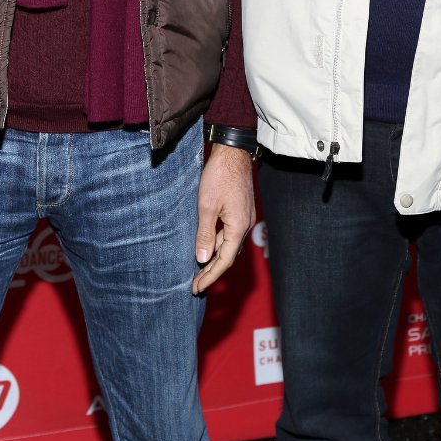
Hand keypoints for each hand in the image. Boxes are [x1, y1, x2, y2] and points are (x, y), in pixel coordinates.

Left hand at [192, 142, 255, 293]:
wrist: (233, 152)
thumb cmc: (220, 177)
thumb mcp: (207, 206)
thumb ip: (205, 234)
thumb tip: (202, 258)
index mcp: (238, 227)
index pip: (224, 260)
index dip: (210, 276)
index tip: (197, 287)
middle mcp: (244, 225)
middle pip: (228, 255)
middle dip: (212, 271)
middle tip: (196, 284)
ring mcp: (244, 217)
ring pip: (228, 245)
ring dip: (214, 257)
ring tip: (198, 269)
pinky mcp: (240, 210)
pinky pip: (229, 233)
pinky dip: (218, 243)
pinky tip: (206, 245)